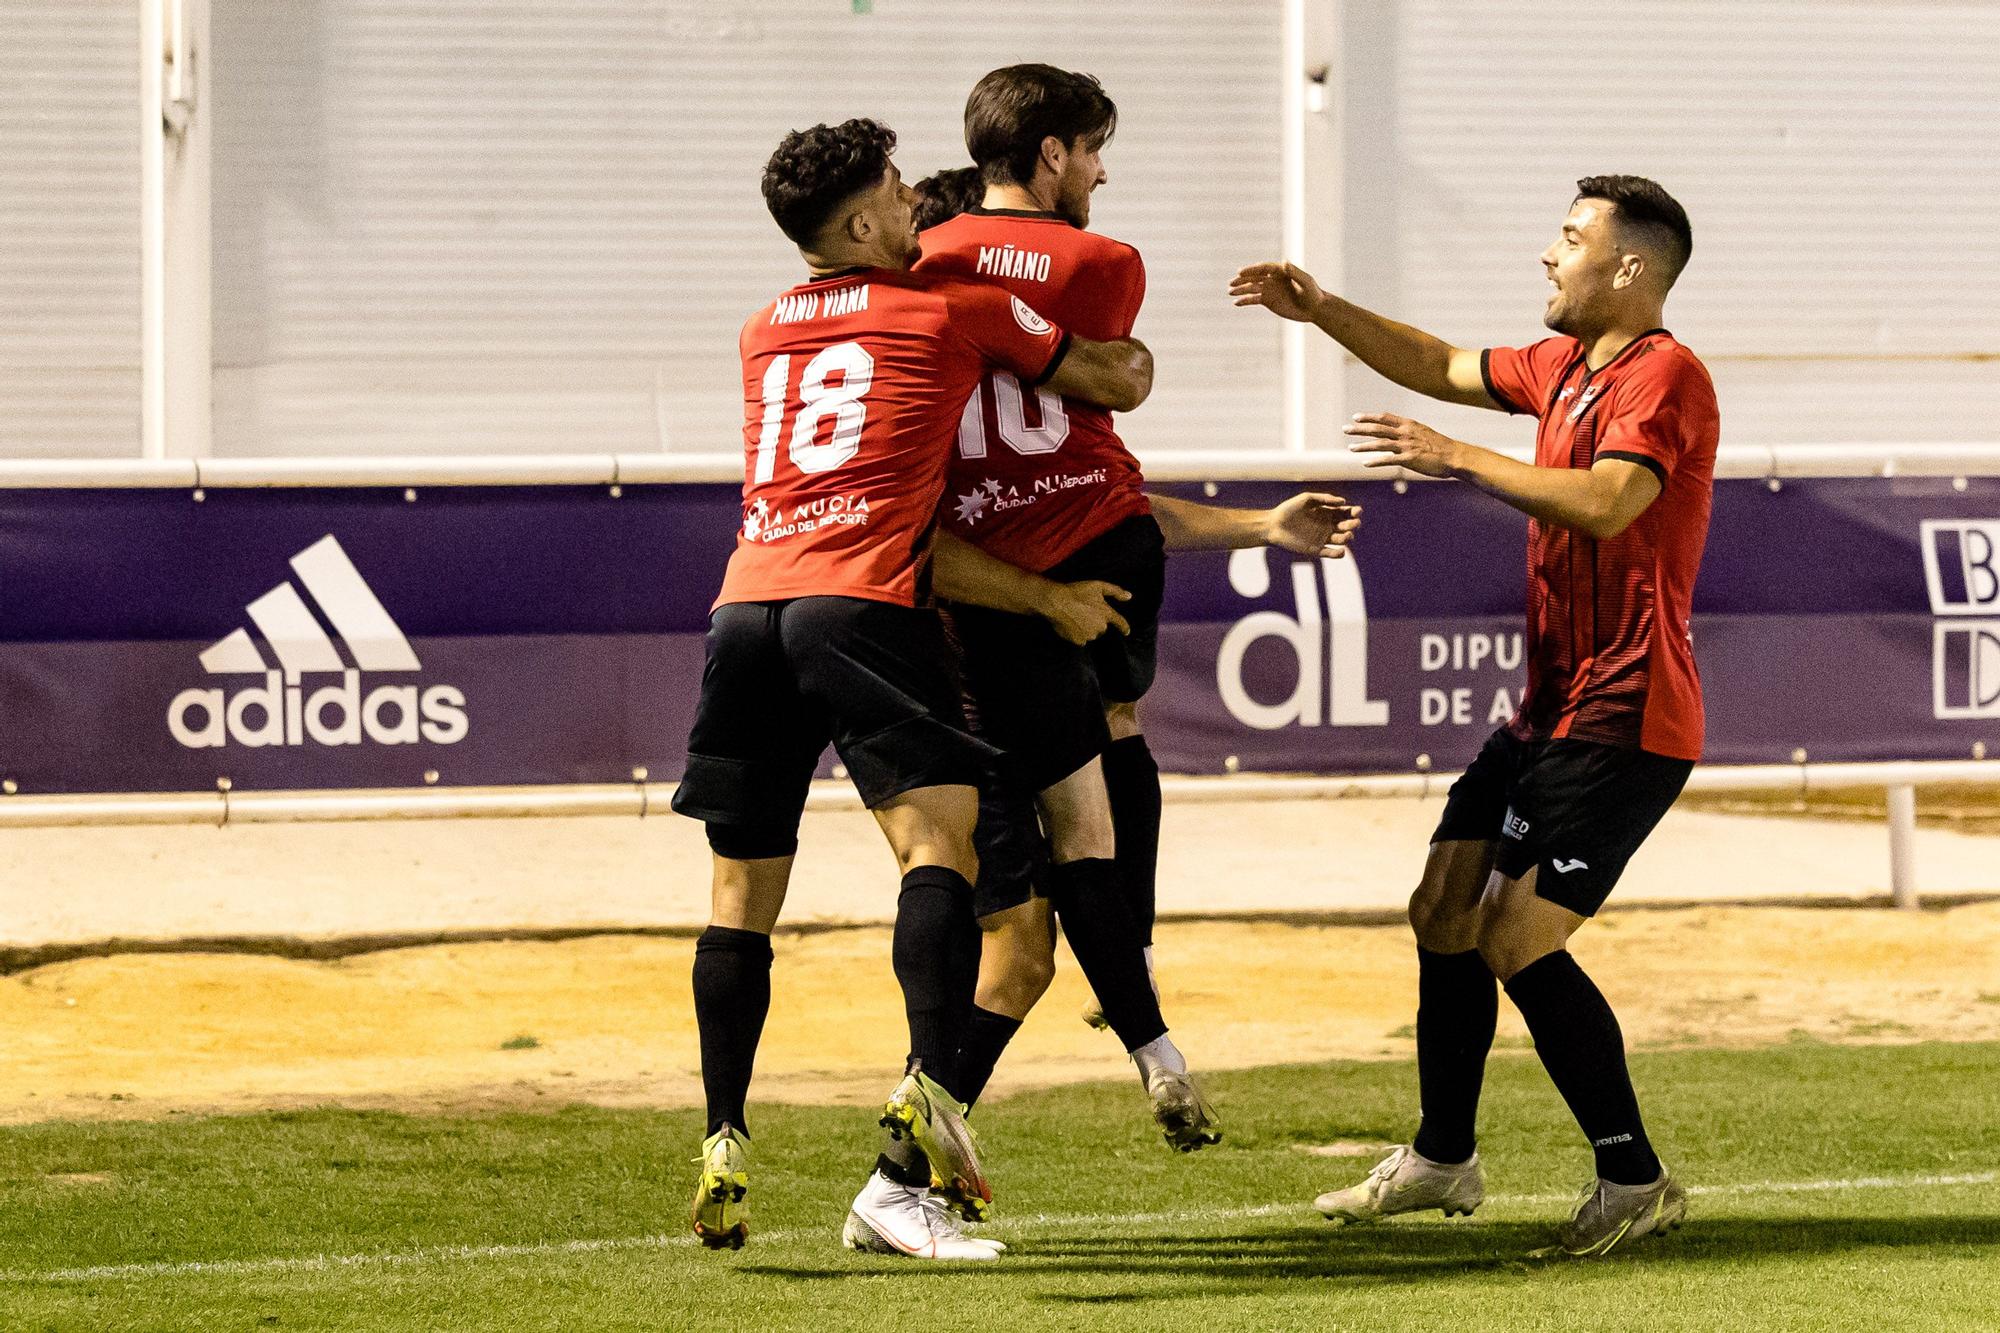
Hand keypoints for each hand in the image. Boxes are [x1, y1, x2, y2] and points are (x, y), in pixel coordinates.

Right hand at [1038, 579, 1130, 644]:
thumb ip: (1115, 591)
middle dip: (1096, 622)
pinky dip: (1077, 634)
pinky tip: (1071, 625)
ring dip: (1086, 628)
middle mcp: (1100, 627)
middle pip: (1102, 628)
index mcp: (1107, 614)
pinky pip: (1081, 640)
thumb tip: (1129, 596)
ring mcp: (1090, 635)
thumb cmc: (1077, 592)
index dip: (1124, 627)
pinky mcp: (1079, 641)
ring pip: (1091, 634)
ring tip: (1076, 617)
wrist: (1057, 602)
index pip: (1120, 622)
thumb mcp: (1098, 586)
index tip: (1126, 632)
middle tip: (1084, 612)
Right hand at [1228, 261, 1326, 322]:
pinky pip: (1253, 299)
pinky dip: (1244, 301)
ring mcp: (1269, 290)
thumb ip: (1294, 272)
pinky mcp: (1268, 301)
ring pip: (1251, 288)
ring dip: (1240, 290)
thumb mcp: (1305, 281)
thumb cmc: (1313, 293)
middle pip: (1254, 277)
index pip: (1263, 268)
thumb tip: (1284, 261)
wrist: (1314, 308)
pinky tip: (1236, 303)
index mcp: (1280, 271)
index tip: (1241, 272)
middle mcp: (1273, 279)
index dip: (1252, 270)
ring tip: (1230, 292)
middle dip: (1242, 279)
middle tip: (1231, 282)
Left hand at [1261, 492, 1361, 558]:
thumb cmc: (1288, 509)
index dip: (1354, 512)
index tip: (1357, 511)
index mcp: (1327, 512)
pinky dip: (1338, 554)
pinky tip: (1341, 551)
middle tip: (1353, 523)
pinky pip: (1330, 553)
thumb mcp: (1306, 499)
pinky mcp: (1315, 549)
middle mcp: (1327, 525)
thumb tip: (1343, 501)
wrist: (1272, 525)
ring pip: (1341, 539)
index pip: (1345, 512)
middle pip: (1347, 526)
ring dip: (1347, 537)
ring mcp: (1322, 538)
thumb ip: (1324, 498)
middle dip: (1353, 524)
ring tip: (1346, 535)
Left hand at [1344, 413, 1461, 478]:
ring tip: (1350, 448)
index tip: (1356, 417)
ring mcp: (1407, 446)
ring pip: (1380, 444)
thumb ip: (1407, 432)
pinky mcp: (1410, 459)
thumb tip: (1394, 434)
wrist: (1454, 456)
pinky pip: (1389, 459)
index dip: (1369, 417)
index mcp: (1408, 425)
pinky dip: (1376, 461)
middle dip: (1359, 429)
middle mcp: (1406, 433)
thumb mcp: (1422, 433)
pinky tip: (1365, 463)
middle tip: (1345, 429)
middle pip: (1378, 428)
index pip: (1384, 417)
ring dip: (1363, 445)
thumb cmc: (1439, 446)